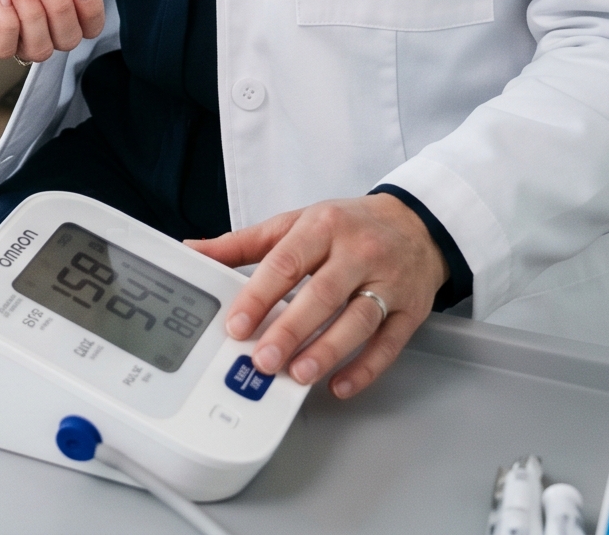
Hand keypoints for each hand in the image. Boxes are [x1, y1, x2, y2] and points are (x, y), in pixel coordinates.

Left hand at [186, 194, 447, 398]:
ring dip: (327, 351)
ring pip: (358, 320)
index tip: (237, 325)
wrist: (416, 224)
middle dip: (291, 329)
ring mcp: (389, 282)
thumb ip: (242, 244)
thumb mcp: (294, 223)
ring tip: (298, 374)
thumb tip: (192, 253)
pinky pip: (389, 343)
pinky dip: (366, 368)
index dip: (259, 295)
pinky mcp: (411, 310)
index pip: (286, 262)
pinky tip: (340, 385)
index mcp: (322, 227)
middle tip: (262, 359)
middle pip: (322, 294)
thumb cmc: (348, 226)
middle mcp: (358, 252)